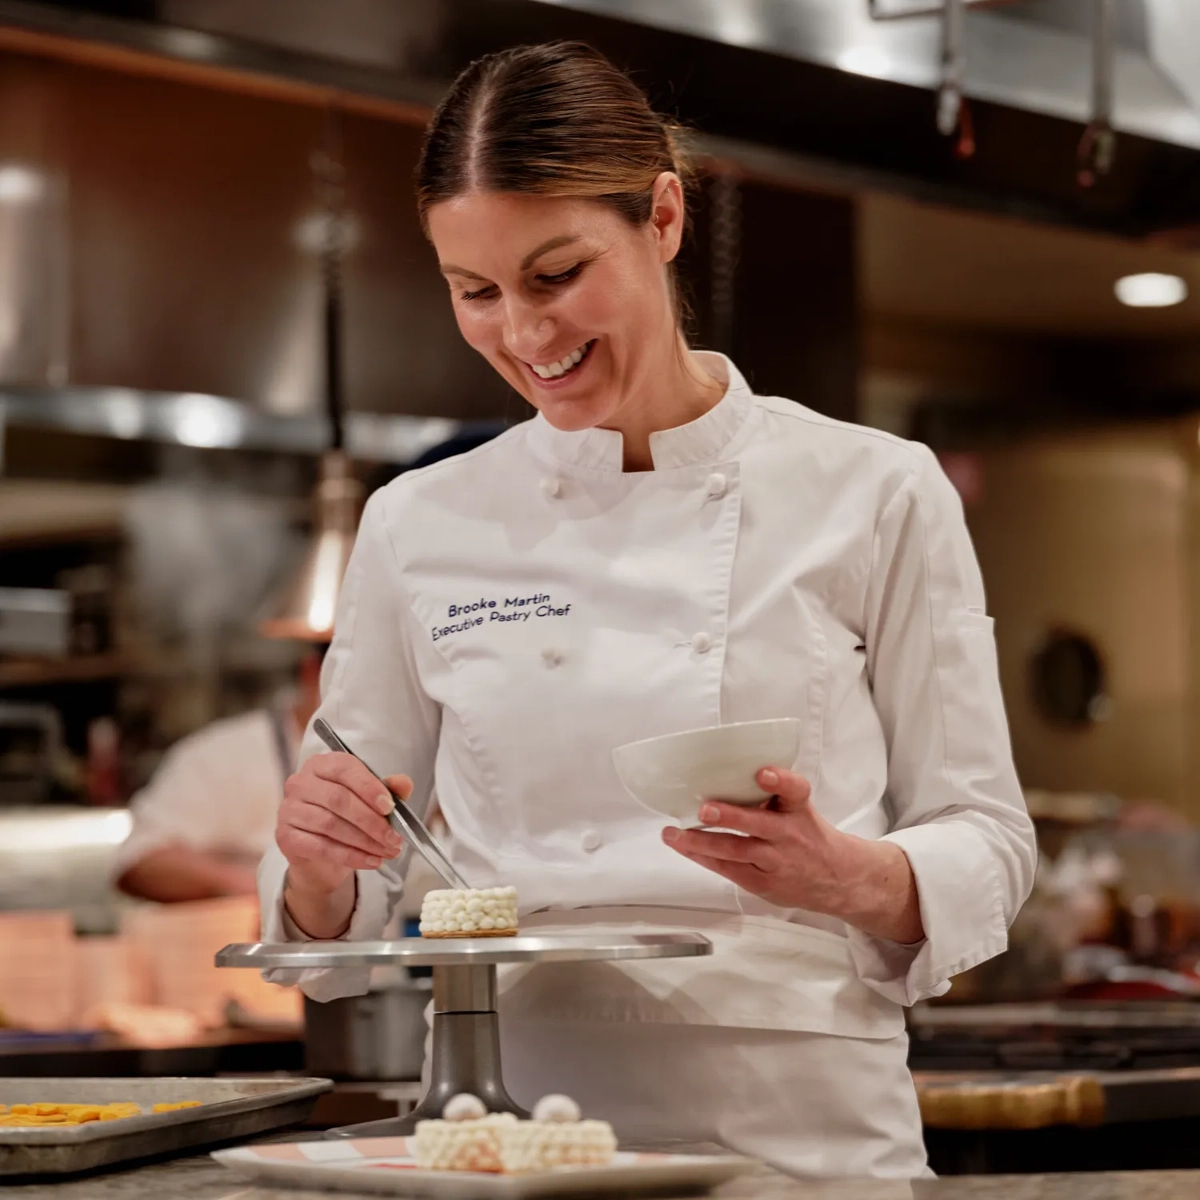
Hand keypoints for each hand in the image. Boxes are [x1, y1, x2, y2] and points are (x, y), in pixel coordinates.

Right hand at [277, 751, 410, 896]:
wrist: (321, 856)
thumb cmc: (347, 817)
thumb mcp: (371, 801)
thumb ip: (388, 789)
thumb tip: (404, 783)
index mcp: (322, 764)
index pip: (345, 769)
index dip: (370, 788)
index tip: (391, 808)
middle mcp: (300, 782)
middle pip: (338, 799)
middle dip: (372, 821)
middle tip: (394, 838)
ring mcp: (288, 809)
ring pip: (330, 825)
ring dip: (364, 841)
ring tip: (387, 851)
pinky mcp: (285, 836)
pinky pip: (321, 847)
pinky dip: (351, 856)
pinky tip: (371, 861)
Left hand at [662, 766, 923, 943]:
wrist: (839, 879)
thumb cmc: (809, 835)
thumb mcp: (801, 809)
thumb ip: (773, 795)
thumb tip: (724, 773)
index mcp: (799, 810)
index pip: (795, 790)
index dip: (779, 780)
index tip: (762, 772)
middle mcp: (789, 835)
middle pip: (759, 824)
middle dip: (730, 816)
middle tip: (704, 808)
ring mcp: (776, 862)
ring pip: (736, 850)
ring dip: (701, 841)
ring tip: (674, 834)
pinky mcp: (764, 883)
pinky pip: (730, 870)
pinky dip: (705, 858)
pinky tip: (685, 849)